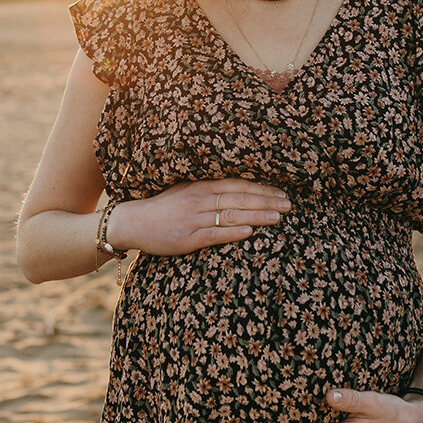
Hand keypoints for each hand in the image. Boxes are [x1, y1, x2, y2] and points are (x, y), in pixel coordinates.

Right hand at [111, 177, 291, 255]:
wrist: (133, 222)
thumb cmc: (163, 206)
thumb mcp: (186, 189)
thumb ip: (210, 188)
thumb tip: (239, 188)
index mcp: (201, 185)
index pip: (238, 184)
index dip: (262, 189)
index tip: (281, 193)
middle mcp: (200, 199)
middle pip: (240, 199)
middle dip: (266, 202)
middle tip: (288, 206)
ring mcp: (194, 219)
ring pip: (231, 215)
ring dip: (257, 217)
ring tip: (277, 218)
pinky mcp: (188, 238)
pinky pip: (215, 234)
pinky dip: (233, 233)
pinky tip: (250, 232)